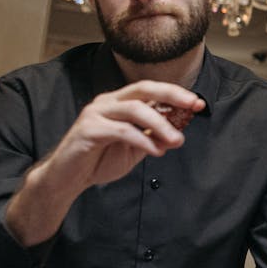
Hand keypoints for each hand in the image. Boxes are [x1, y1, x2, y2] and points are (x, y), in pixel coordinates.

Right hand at [8, 81, 203, 245]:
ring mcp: (95, 113)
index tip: (199, 103)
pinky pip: (121, 130)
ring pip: (135, 109)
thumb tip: (179, 134)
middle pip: (143, 89)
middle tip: (193, 105)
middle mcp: (107, 102)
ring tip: (177, 140)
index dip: (176, 94)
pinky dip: (143, 140)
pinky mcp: (88, 129)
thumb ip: (153, 138)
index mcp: (119, 102)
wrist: (67, 178)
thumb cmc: (99, 160)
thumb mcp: (134, 148)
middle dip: (171, 95)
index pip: (151, 90)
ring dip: (160, 124)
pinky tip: (156, 151)